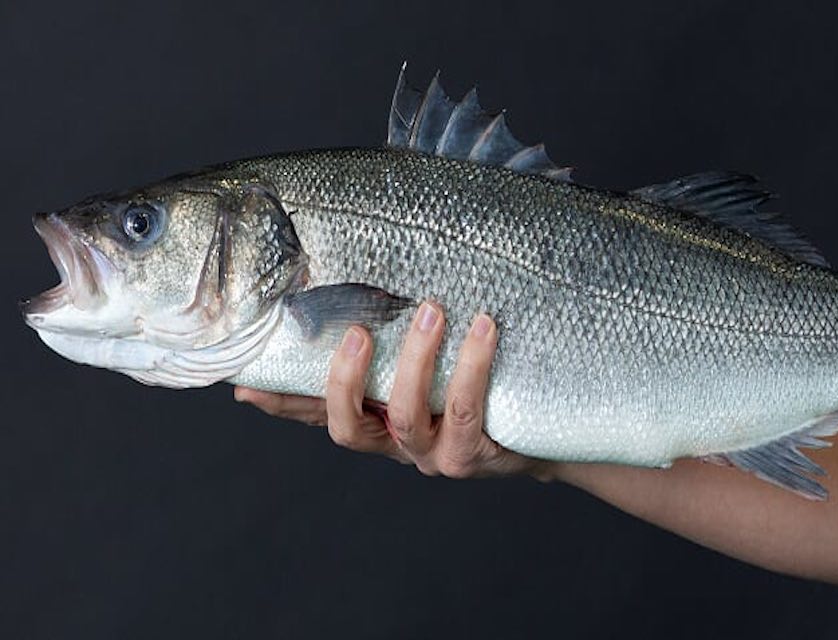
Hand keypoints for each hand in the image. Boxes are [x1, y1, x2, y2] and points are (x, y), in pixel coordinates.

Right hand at [235, 302, 553, 478]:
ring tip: (431, 311)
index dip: (281, 402)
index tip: (246, 383)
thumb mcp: (428, 369)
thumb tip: (359, 297)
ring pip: (406, 415)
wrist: (537, 434)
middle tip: (357, 332)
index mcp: (375, 421)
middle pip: (350, 428)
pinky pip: (465, 410)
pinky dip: (472, 366)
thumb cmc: (475, 388)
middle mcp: (396, 444)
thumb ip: (394, 347)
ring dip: (415, 361)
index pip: (317, 414)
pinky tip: (484, 327)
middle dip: (345, 381)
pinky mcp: (472, 455)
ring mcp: (432, 454)